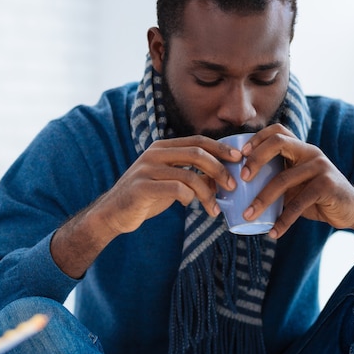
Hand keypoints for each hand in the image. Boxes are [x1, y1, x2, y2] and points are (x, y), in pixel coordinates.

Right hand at [95, 135, 241, 234]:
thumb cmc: (146, 197)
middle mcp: (154, 154)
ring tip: (213, 208)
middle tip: (232, 186)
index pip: (198, 141)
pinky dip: (189, 198)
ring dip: (207, 193)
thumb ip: (190, 174)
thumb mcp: (169, 180)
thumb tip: (220, 176)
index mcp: (162, 147)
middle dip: (219, 170)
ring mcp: (147, 170)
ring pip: (189, 175)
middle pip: (197, 154)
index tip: (238, 159)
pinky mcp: (142, 187)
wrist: (114, 213)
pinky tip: (186, 205)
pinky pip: (176, 190)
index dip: (221, 148)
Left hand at [239, 124, 353, 237]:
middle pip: (278, 142)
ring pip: (283, 179)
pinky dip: (283, 220)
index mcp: (300, 148)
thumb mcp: (293, 184)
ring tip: (248, 216)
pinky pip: (298, 203)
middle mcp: (310, 152)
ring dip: (262, 200)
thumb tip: (236, 189)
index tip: (239, 155)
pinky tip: (273, 232)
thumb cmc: (314, 197)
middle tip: (241, 179)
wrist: (351, 209)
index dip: (256, 139)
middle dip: (256, 158)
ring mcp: (320, 167)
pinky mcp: (327, 186)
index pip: (276, 131)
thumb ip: (274, 179)